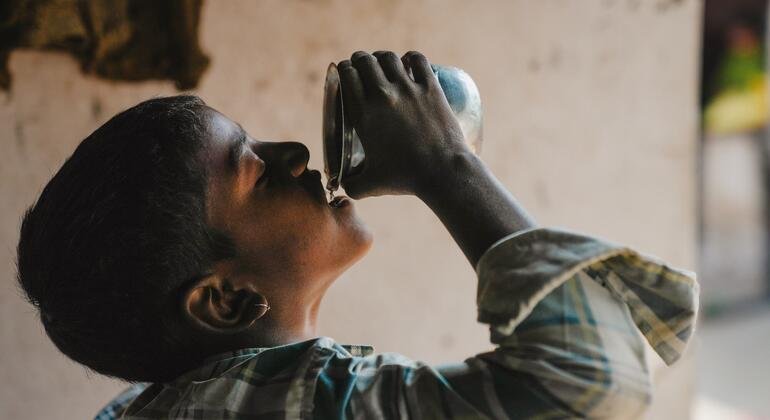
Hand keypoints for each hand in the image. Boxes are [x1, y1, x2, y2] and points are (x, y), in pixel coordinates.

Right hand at [337, 51, 466, 198]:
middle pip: (365, 61)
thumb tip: (342, 186)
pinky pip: (418, 60)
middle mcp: (382, 96)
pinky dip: (410, 57)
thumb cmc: (405, 179)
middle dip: (360, 60)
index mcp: (363, 113)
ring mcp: (408, 89)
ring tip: (382, 62)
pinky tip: (408, 61)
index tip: (345, 72)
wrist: (442, 173)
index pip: (347, 75)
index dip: (344, 70)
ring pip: (389, 58)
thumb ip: (351, 185)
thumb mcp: (370, 185)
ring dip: (382, 57)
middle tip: (362, 66)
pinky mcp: (431, 88)